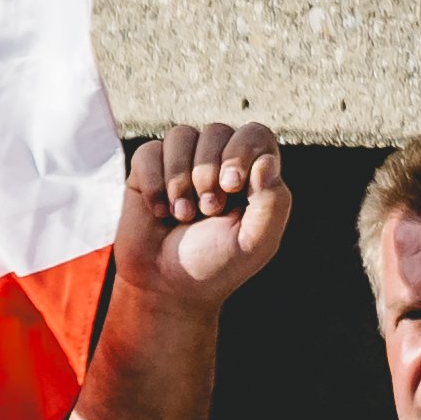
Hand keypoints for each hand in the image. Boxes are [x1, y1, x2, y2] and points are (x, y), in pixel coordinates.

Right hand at [121, 122, 304, 311]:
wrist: (165, 288)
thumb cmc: (215, 266)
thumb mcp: (254, 242)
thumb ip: (272, 202)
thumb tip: (266, 160)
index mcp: (251, 175)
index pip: (254, 134)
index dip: (242, 151)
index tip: (231, 186)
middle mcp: (217, 161)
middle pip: (216, 131)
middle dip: (208, 172)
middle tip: (207, 210)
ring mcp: (181, 163)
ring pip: (181, 135)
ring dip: (179, 179)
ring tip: (181, 214)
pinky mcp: (148, 170)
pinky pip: (149, 151)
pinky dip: (154, 182)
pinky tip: (159, 211)